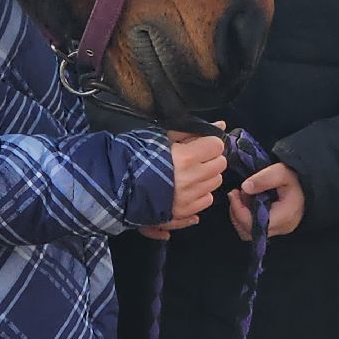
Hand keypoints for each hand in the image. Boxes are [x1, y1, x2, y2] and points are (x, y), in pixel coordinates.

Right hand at [138, 124, 226, 240]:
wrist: (118, 185)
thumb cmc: (138, 156)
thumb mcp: (163, 137)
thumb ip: (192, 131)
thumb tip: (220, 125)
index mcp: (186, 157)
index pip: (216, 146)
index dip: (209, 142)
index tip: (200, 144)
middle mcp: (191, 180)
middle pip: (220, 165)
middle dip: (210, 158)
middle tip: (195, 157)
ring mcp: (188, 199)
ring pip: (215, 183)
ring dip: (206, 176)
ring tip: (190, 173)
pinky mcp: (184, 212)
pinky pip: (207, 200)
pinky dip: (201, 193)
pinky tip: (188, 188)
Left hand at [227, 162, 304, 240]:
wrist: (308, 184)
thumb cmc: (296, 178)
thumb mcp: (281, 172)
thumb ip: (264, 179)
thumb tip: (245, 187)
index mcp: (283, 217)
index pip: (253, 224)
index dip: (239, 210)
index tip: (234, 193)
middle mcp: (280, 228)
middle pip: (248, 232)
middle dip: (237, 213)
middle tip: (235, 194)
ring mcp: (278, 230)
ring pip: (249, 233)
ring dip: (240, 216)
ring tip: (241, 197)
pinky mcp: (274, 228)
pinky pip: (254, 229)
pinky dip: (245, 217)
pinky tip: (247, 202)